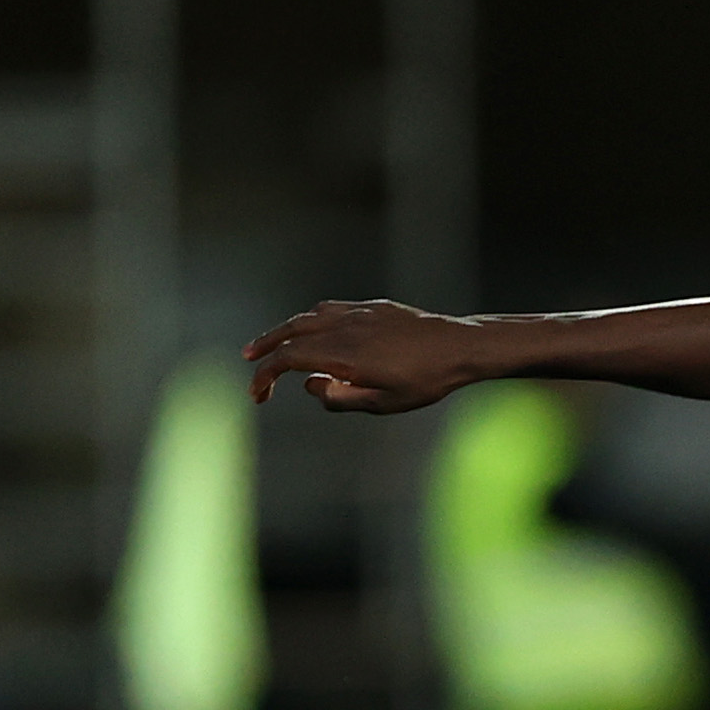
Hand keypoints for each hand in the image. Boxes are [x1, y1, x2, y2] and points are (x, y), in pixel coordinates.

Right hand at [245, 300, 489, 413]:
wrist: (460, 346)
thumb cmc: (426, 381)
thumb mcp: (384, 403)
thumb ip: (341, 398)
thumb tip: (310, 384)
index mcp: (343, 354)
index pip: (288, 359)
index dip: (265, 376)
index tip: (258, 394)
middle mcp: (344, 327)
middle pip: (289, 333)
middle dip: (265, 350)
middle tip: (249, 363)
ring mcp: (358, 313)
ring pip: (307, 317)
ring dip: (283, 330)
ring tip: (271, 343)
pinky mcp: (372, 307)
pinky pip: (330, 309)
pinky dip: (310, 319)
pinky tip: (311, 328)